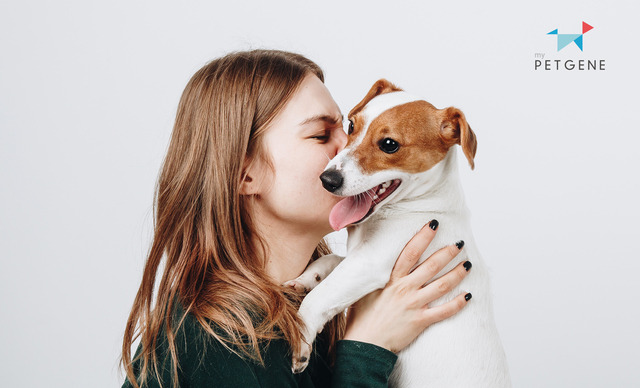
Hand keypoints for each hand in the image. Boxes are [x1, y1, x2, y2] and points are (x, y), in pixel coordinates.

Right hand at [343, 220, 471, 352]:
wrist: (364, 343)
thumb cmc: (361, 316)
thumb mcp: (364, 290)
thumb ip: (373, 275)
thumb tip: (374, 260)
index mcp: (390, 279)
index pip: (409, 252)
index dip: (422, 237)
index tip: (433, 225)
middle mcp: (404, 289)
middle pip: (430, 266)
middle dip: (447, 253)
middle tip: (459, 243)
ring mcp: (413, 305)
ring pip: (441, 286)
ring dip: (456, 274)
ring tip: (468, 265)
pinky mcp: (420, 321)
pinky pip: (443, 312)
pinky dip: (457, 304)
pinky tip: (468, 296)